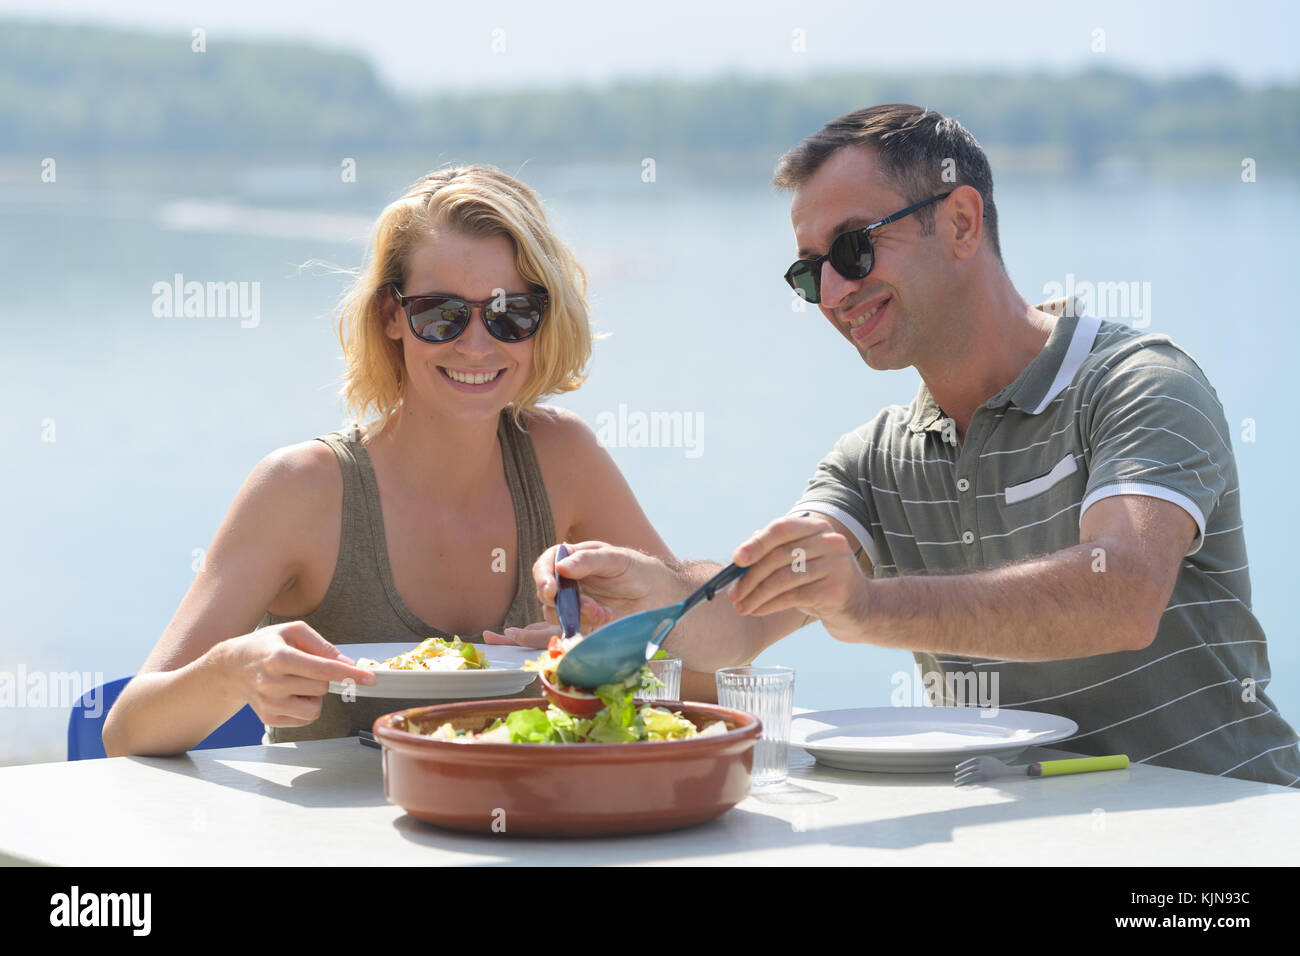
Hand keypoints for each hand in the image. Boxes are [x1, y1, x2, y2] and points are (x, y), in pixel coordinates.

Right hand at [218, 621, 376, 726]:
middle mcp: (272, 684)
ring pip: (316, 707)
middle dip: (322, 677)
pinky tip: (289, 693)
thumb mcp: (293, 631)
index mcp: (279, 658)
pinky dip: (304, 706)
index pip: (323, 669)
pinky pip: (306, 718)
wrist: (232, 668)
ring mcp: (269, 704)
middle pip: (322, 686)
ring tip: (295, 681)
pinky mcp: (270, 719)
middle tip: (302, 667)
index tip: (371, 679)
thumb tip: (347, 663)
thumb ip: (322, 646)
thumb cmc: (266, 645)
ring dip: (314, 694)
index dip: (350, 674)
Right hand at [530, 541, 674, 624]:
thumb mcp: (615, 558)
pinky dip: (584, 626)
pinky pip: (570, 629)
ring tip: (605, 614)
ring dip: (579, 616)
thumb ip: (588, 560)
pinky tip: (602, 619)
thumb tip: (560, 567)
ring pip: (557, 614)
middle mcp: (567, 582)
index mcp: (572, 559)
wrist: (655, 595)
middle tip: (591, 607)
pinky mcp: (581, 623)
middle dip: (565, 603)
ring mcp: (573, 604)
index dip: (543, 577)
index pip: (545, 565)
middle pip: (547, 594)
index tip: (551, 590)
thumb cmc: (635, 569)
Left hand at [727, 514, 870, 641]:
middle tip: (732, 595)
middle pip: (779, 555)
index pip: (782, 528)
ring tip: (741, 608)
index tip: (736, 560)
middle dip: (750, 577)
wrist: (860, 609)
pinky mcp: (836, 589)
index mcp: (818, 528)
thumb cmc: (819, 584)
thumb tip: (739, 557)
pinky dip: (769, 605)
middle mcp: (830, 541)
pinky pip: (793, 596)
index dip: (756, 543)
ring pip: (783, 578)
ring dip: (756, 595)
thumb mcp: (799, 564)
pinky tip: (757, 611)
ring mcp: (836, 564)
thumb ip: (774, 554)